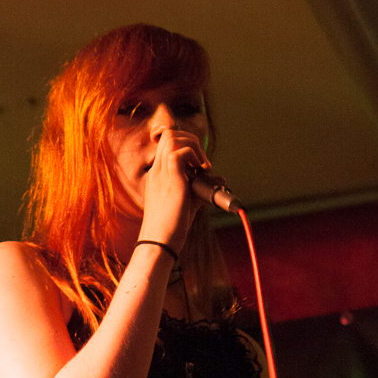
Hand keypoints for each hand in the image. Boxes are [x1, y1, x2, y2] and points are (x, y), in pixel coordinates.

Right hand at [140, 127, 211, 252]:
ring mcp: (162, 174)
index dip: (184, 143)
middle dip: (191, 140)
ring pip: (172, 138)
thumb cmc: (171, 227)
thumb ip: (201, 188)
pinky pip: (178, 154)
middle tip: (202, 162)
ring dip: (192, 146)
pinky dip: (193, 157)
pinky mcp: (171, 180)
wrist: (160, 243)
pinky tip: (200, 172)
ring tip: (202, 166)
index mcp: (158, 175)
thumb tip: (220, 179)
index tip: (198, 161)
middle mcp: (158, 171)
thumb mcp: (187, 202)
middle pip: (169, 135)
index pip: (166, 143)